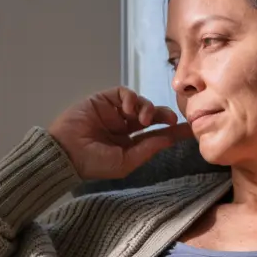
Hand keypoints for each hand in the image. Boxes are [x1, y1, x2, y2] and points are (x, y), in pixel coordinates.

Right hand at [48, 86, 193, 180]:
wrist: (66, 152)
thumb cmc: (93, 163)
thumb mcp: (124, 162)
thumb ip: (146, 150)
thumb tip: (168, 140)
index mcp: (129, 144)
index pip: (156, 135)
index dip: (173, 131)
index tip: (190, 129)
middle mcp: (124, 127)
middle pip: (152, 116)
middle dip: (164, 115)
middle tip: (172, 120)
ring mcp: (114, 112)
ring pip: (140, 103)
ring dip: (147, 108)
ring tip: (143, 119)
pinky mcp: (104, 99)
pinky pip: (124, 93)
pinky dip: (131, 98)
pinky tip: (129, 109)